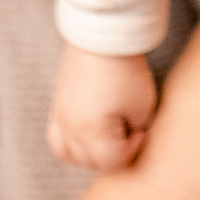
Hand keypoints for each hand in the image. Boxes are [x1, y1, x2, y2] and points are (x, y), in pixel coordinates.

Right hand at [48, 43, 157, 170]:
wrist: (101, 37)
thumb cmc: (126, 70)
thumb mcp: (142, 105)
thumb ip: (136, 131)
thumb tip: (129, 140)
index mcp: (92, 130)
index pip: (112, 161)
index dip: (133, 149)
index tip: (142, 130)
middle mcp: (71, 128)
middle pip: (89, 162)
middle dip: (113, 153)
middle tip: (128, 132)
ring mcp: (60, 117)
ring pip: (67, 154)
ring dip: (88, 154)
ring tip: (107, 138)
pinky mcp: (56, 105)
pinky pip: (56, 138)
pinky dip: (72, 143)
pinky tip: (89, 132)